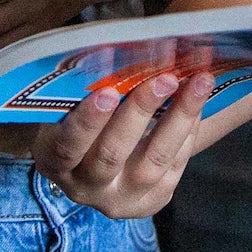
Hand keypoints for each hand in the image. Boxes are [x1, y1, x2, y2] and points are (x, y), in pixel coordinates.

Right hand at [34, 70, 214, 219]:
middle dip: (140, 112)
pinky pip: (173, 166)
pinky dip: (188, 131)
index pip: (67, 146)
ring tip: (199, 83)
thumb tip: (123, 50)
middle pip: (112, 154)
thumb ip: (86, 88)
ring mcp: (119, 200)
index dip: (87, 122)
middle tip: (166, 78)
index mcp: (53, 161)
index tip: (107, 92)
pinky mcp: (150, 202)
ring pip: (151, 161)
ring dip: (179, 118)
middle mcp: (84, 187)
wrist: (98, 159)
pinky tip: (198, 102)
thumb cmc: (81, 118)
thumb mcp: (69, 108)